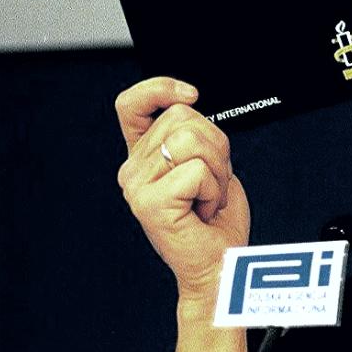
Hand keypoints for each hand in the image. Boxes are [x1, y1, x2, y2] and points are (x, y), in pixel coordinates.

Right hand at [115, 77, 249, 301]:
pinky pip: (197, 170)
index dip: (159, 88)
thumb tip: (189, 103)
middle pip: (182, 117)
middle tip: (211, 183)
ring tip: (207, 197)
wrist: (220, 264)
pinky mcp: (149, 203)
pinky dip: (214, 189)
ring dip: (217, 169)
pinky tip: (203, 210)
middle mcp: (133, 170)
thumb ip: (192, 134)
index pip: (131, 104)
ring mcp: (137, 186)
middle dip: (215, 146)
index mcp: (143, 157)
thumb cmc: (216, 220)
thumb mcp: (207, 164)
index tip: (191, 95)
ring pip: (191, 140)